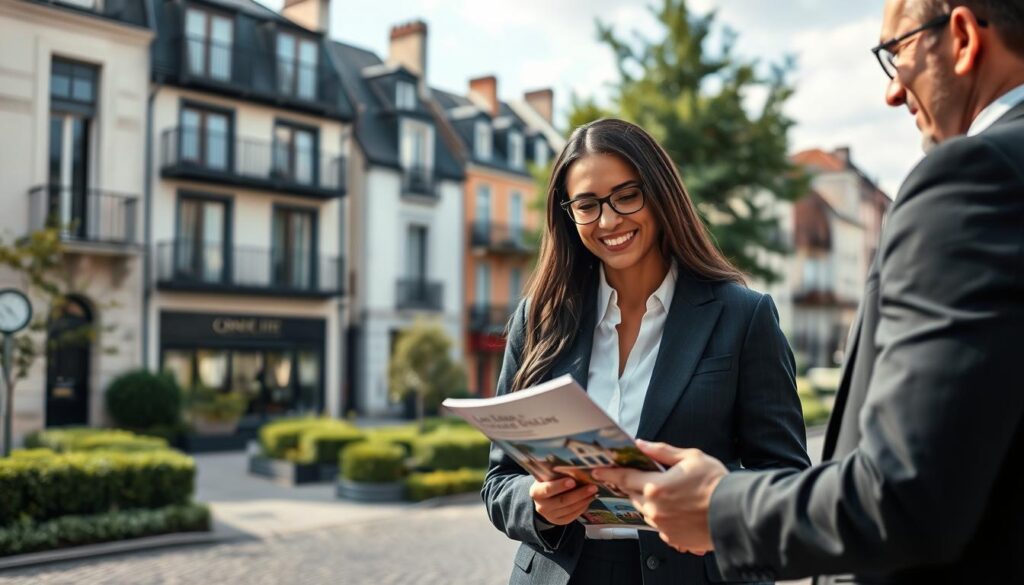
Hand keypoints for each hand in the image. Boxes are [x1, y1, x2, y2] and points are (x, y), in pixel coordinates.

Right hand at [529, 478, 598, 525]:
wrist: (544, 498)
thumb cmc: (549, 482)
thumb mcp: (548, 477)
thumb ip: (557, 474)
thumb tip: (577, 469)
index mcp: (536, 492)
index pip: (548, 489)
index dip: (560, 486)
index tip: (573, 481)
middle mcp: (541, 506)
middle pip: (562, 500)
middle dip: (579, 493)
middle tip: (592, 487)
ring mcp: (549, 516)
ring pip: (570, 508)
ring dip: (584, 500)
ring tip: (594, 492)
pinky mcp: (558, 521)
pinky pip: (572, 516)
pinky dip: (582, 507)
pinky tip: (589, 499)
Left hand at [593, 441, 726, 553]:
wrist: (736, 512)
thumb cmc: (716, 483)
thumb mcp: (690, 457)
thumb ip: (661, 451)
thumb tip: (641, 444)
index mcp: (655, 487)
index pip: (623, 478)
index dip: (609, 473)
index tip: (598, 470)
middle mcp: (654, 509)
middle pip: (634, 495)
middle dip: (637, 485)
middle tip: (650, 478)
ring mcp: (662, 526)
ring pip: (646, 511)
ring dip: (651, 501)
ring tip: (673, 494)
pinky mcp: (673, 539)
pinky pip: (660, 526)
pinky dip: (664, 517)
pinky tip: (680, 509)